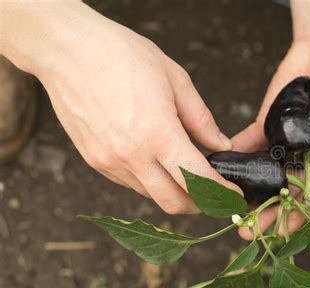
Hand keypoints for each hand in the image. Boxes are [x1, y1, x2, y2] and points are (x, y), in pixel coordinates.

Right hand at [1, 2, 237, 213]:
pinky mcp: (94, 161)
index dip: (221, 193)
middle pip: (173, 203)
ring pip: (150, 196)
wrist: (66, 51)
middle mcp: (132, 156)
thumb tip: (220, 146)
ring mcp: (109, 162)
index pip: (197, 180)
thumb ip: (201, 120)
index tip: (234, 195)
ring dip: (173, 192)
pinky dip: (149, 181)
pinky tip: (156, 161)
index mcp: (157, 134)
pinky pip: (129, 183)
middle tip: (214, 193)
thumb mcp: (175, 80)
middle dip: (200, 205)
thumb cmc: (122, 56)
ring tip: (185, 174)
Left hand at [233, 37, 309, 238]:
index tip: (284, 230)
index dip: (303, 212)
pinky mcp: (270, 124)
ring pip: (268, 173)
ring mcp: (289, 141)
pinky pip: (252, 142)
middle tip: (247, 229)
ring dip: (250, 192)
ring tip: (229, 208)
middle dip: (270, 211)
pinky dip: (237, 155)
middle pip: (289, 190)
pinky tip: (220, 166)